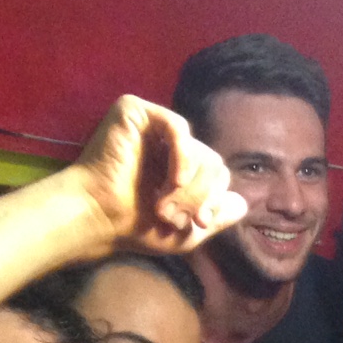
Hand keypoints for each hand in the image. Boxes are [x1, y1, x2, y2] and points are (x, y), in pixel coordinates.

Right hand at [69, 95, 245, 255]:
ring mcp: (152, 125)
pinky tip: (174, 180)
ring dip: (188, 187)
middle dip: (201, 196)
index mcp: (179, 166)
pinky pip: (178, 127)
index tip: (199, 224)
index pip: (218, 175)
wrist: (99, 218)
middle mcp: (168, 143)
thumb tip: (243, 203)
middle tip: (174, 217)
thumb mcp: (187, 231)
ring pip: (201, 149)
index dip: (214, 200)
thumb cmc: (134, 226)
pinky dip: (183, 157)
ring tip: (162, 205)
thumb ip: (216, 216)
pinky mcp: (135, 112)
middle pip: (215, 163)